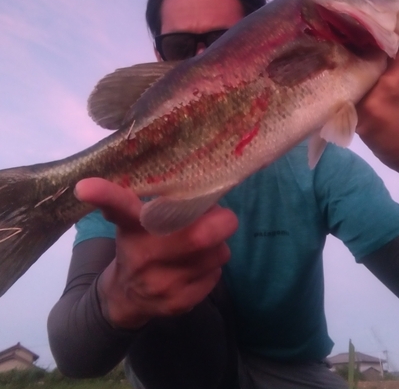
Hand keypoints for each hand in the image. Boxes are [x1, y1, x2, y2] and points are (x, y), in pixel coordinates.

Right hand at [74, 178, 237, 328]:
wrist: (125, 298)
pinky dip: (213, 266)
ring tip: (203, 244)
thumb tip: (203, 186)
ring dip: (218, 244)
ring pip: (217, 253)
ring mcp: (161, 283)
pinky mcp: (179, 303)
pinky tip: (195, 267)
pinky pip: (216, 274)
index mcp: (131, 226)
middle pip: (199, 235)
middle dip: (222, 222)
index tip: (84, 187)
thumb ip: (162, 203)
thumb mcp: (137, 221)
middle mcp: (142, 255)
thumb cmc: (140, 245)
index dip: (103, 195)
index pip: (118, 206)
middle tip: (221, 217)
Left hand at [356, 42, 398, 190]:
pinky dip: (347, 104)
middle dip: (361, 64)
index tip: (363, 53)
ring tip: (355, 95)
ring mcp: (384, 88)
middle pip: (368, 55)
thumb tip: (381, 46)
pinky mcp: (368, 110)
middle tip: (355, 74)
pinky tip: (352, 109)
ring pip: (355, 77)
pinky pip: (348, 98)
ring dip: (352, 86)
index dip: (372, 47)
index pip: (386, 39)